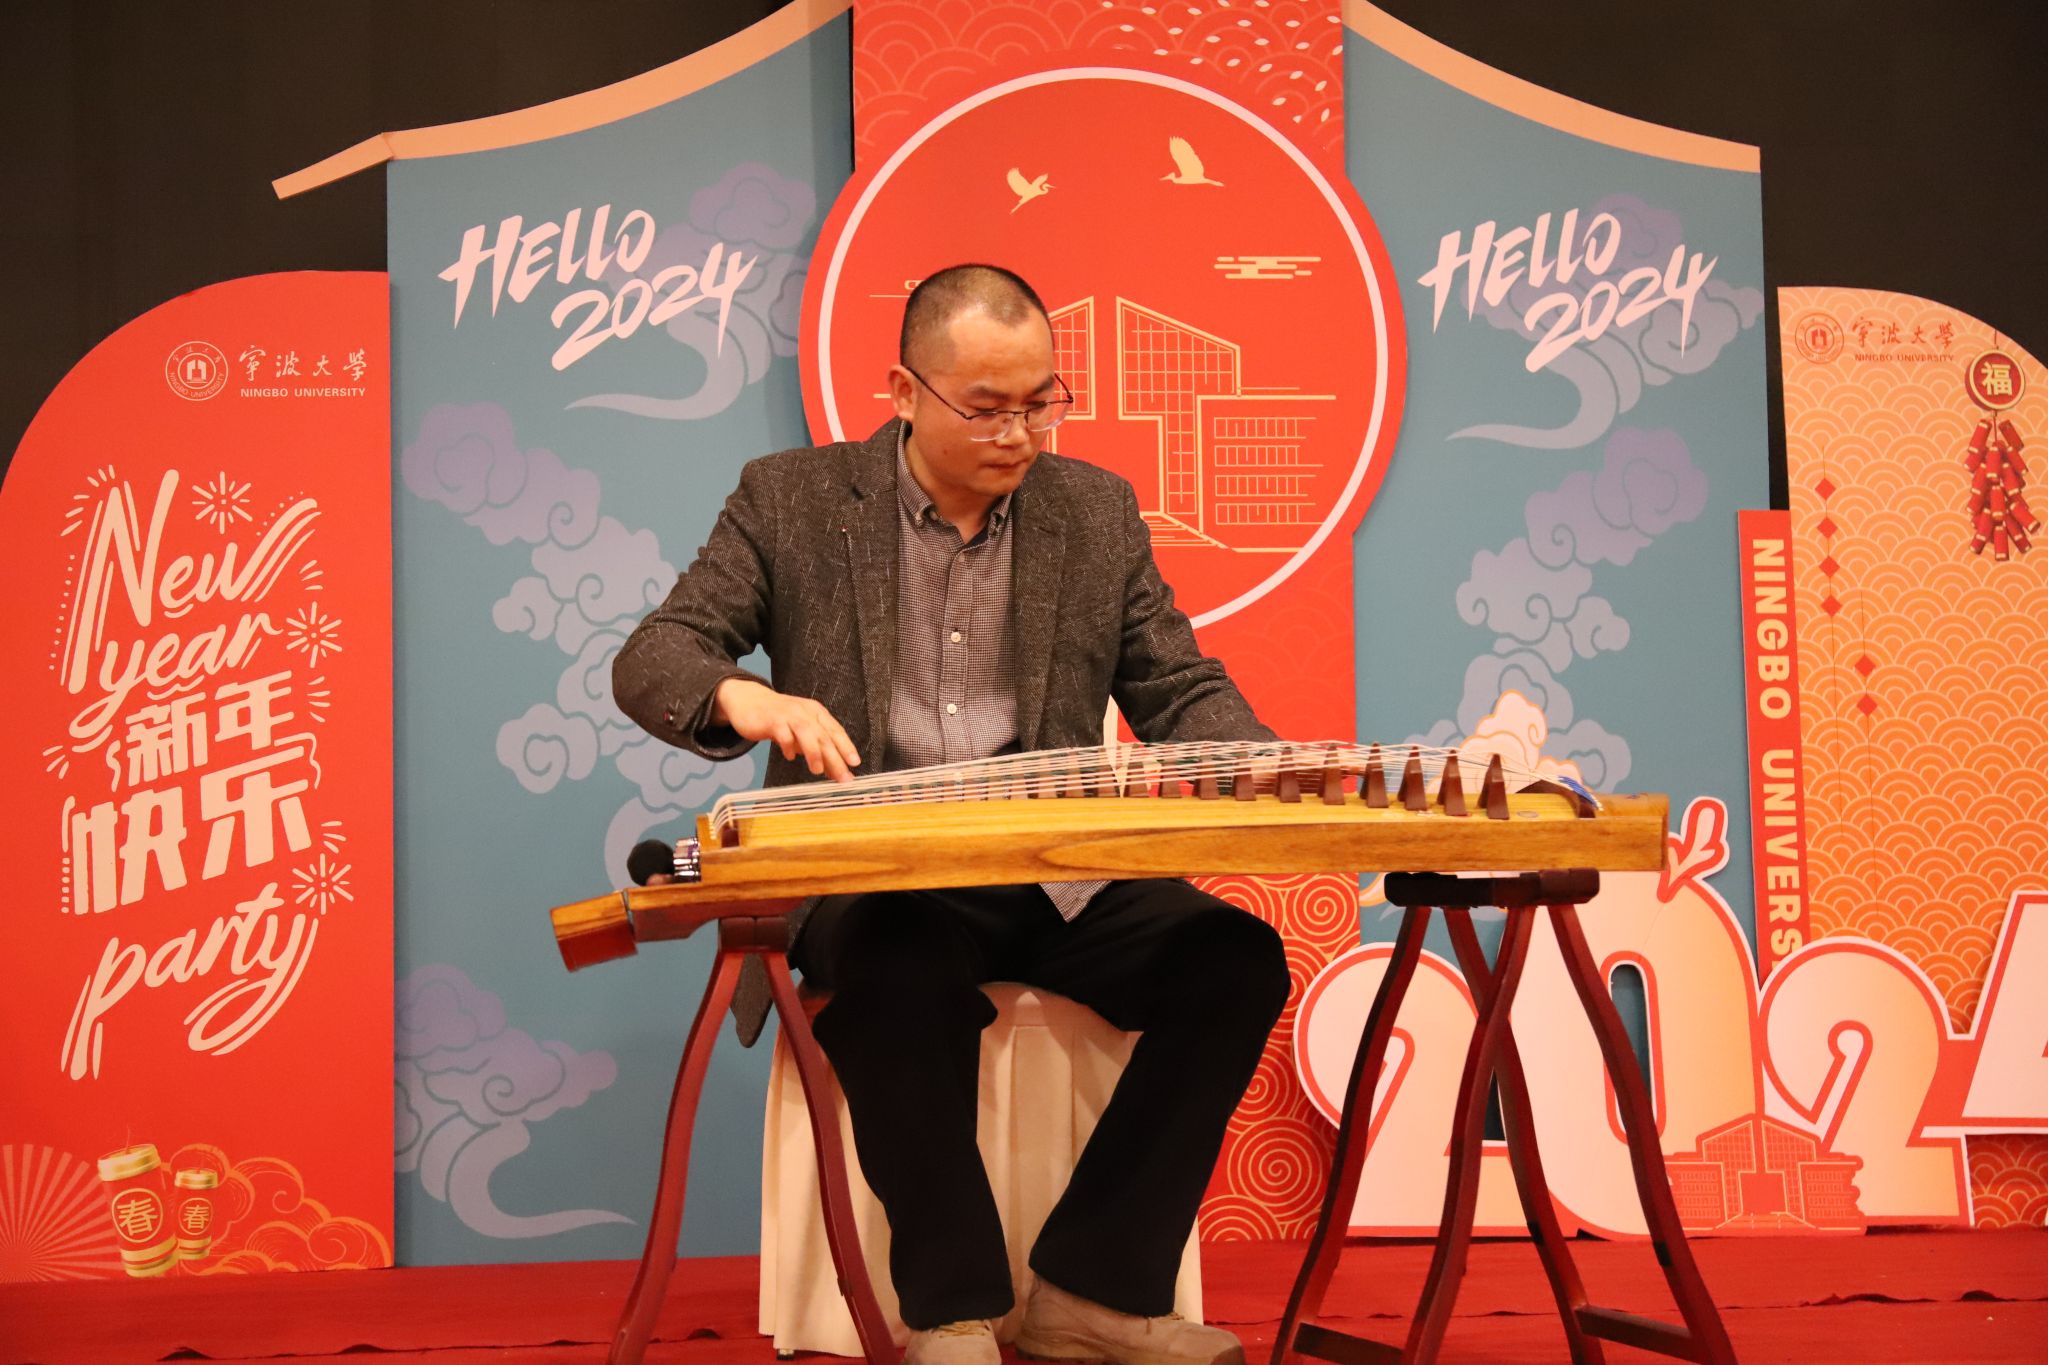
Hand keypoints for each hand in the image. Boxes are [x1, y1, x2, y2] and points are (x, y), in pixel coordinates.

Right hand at [713, 678, 860, 781]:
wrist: (750, 701)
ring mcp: (789, 715)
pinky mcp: (772, 720)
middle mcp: (806, 712)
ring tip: (818, 770)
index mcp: (817, 713)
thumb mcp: (802, 732)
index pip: (836, 731)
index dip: (846, 747)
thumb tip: (836, 771)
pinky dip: (788, 746)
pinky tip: (790, 757)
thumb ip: (818, 749)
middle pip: (824, 736)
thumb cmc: (780, 719)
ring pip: (807, 733)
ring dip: (814, 753)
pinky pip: (783, 734)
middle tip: (842, 776)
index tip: (855, 763)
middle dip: (835, 758)